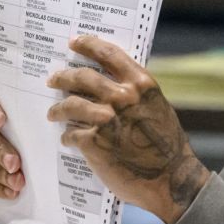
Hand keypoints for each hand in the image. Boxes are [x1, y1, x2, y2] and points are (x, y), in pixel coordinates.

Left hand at [46, 35, 209, 223]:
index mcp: (141, 84)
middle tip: (54, 79)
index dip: (88, 45)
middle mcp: (122, 97)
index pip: (108, 54)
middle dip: (63, 77)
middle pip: (82, 76)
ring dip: (58, 108)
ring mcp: (106, 119)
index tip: (74, 43)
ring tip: (53, 113)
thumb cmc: (168, 147)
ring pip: (70, 104)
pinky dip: (67, 135)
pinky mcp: (94, 142)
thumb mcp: (158, 108)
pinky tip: (67, 139)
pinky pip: (71, 133)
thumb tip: (114, 85)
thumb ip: (136, 94)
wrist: (171, 180)